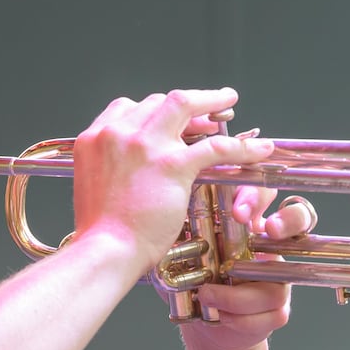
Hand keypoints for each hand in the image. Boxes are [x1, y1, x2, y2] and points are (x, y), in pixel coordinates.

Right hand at [70, 88, 274, 276]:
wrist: (105, 249)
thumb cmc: (100, 231)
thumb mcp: (92, 187)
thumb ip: (111, 168)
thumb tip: (130, 170)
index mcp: (93, 138)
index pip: (128, 107)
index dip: (152, 111)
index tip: (169, 120)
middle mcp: (117, 133)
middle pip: (157, 102)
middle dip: (184, 105)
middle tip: (204, 114)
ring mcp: (145, 145)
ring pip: (184, 105)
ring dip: (210, 100)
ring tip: (228, 101)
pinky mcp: (171, 164)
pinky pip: (214, 147)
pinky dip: (240, 146)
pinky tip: (257, 149)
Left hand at [181, 190, 315, 349]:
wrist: (203, 320)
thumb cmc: (192, 277)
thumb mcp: (182, 250)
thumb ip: (183, 229)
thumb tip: (171, 213)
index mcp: (247, 223)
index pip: (264, 192)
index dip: (257, 196)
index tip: (239, 211)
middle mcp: (271, 245)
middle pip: (301, 217)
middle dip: (288, 220)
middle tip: (269, 228)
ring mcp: (280, 277)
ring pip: (277, 282)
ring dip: (237, 294)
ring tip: (206, 295)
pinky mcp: (279, 309)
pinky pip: (270, 313)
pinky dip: (239, 318)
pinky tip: (220, 315)